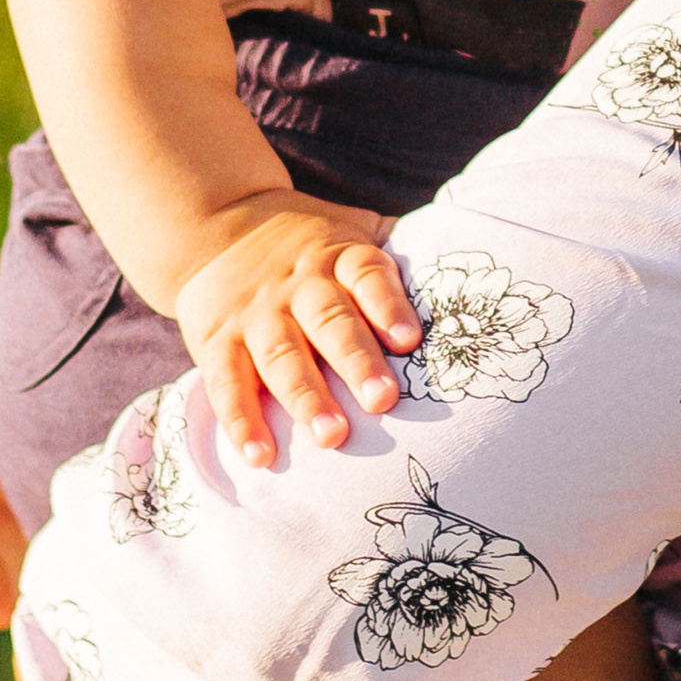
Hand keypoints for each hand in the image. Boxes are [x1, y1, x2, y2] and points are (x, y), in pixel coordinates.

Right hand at [172, 195, 422, 467]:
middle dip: (357, 361)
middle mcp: (297, 286)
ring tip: (332, 437)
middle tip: (383, 401)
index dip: (389, 305)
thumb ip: (398, 250)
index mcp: (338, 257)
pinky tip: (260, 456)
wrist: (215, 224)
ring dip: (306, 399)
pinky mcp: (217, 342)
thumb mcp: (351, 231)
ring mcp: (256, 316)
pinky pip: (227, 384)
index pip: (366, 274)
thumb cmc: (309, 245)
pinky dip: (241, 422)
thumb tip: (465, 276)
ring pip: (281, 358)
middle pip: (330, 321)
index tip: (410, 339)